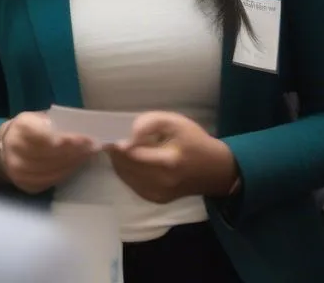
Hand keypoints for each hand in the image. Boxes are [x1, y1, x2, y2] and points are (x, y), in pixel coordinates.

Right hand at [0, 112, 97, 194]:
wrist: (3, 148)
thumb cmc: (27, 128)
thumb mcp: (36, 117)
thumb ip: (54, 122)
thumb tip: (81, 128)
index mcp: (20, 129)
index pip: (47, 137)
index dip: (68, 140)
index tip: (88, 138)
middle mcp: (16, 153)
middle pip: (53, 155)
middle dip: (77, 151)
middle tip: (96, 146)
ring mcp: (20, 173)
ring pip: (55, 169)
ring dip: (75, 162)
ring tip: (90, 154)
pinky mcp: (26, 186)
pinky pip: (52, 180)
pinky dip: (68, 171)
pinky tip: (77, 163)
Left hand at [106, 112, 237, 203]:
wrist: (213, 170)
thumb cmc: (193, 141)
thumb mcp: (174, 122)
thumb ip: (149, 123)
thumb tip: (128, 135)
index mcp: (167, 162)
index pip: (132, 154)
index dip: (117, 144)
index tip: (110, 132)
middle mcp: (161, 183)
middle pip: (125, 166)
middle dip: (115, 152)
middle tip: (111, 137)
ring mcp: (157, 194)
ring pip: (125, 176)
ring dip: (118, 161)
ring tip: (120, 147)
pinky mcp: (155, 200)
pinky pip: (131, 184)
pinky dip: (126, 171)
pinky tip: (130, 160)